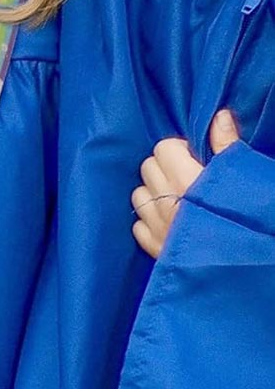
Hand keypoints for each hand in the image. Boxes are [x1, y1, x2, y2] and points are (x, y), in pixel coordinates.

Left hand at [131, 109, 240, 257]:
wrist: (245, 272)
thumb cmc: (251, 220)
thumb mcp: (245, 178)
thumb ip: (227, 146)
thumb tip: (218, 116)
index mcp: (188, 181)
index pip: (163, 148)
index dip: (180, 150)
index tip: (197, 159)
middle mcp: (166, 203)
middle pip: (147, 168)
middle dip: (165, 168)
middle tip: (189, 177)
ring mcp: (158, 228)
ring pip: (138, 196)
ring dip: (154, 193)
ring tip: (179, 200)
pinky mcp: (156, 251)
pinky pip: (138, 226)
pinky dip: (149, 221)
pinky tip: (171, 223)